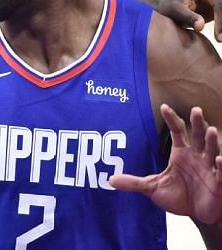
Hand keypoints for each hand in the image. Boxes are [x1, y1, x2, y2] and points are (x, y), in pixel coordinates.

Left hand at [110, 105, 221, 223]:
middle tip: (196, 110)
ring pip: (212, 150)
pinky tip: (218, 159)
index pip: (177, 132)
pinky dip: (221, 165)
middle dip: (197, 123)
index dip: (172, 119)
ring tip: (210, 130)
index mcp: (181, 153)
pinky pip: (221, 172)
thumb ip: (134, 183)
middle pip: (198, 136)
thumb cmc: (178, 197)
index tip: (164, 107)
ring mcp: (210, 168)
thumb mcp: (153, 188)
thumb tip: (110, 180)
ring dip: (211, 141)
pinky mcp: (219, 182)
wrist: (196, 214)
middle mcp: (197, 156)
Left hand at [153, 0, 221, 41]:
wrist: (165, 6)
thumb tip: (200, 25)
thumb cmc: (168, 8)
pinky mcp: (219, 2)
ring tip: (220, 39)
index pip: (219, 4)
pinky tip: (220, 36)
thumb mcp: (175, 12)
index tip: (219, 38)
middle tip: (220, 40)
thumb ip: (187, 17)